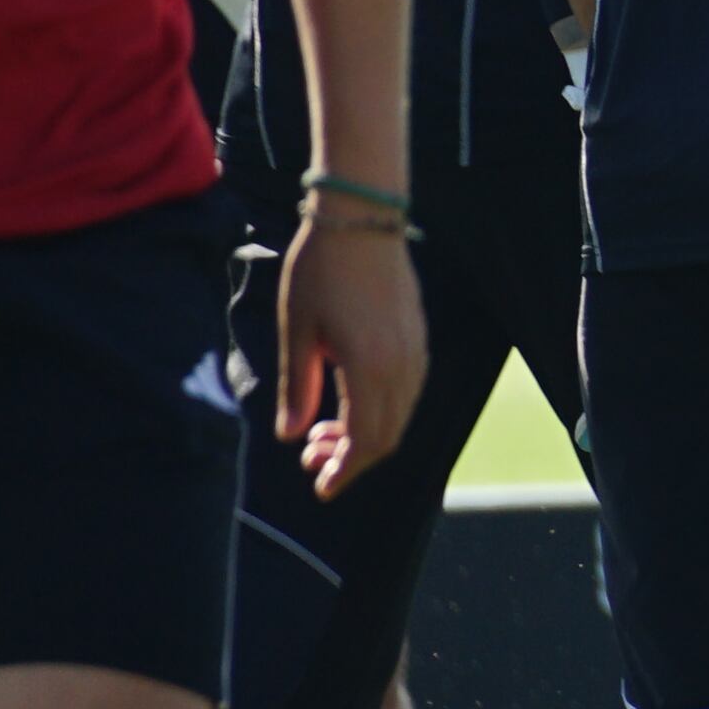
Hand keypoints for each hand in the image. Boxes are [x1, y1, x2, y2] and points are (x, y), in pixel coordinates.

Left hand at [277, 215, 425, 498]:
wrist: (363, 220)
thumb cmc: (319, 272)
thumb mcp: (297, 331)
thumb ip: (297, 388)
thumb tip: (291, 436)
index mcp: (370, 367)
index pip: (366, 440)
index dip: (345, 471)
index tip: (321, 488)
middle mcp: (402, 365)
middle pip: (388, 435)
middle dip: (352, 458)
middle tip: (313, 459)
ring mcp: (416, 350)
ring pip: (400, 414)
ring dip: (367, 434)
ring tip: (324, 432)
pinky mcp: (417, 337)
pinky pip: (408, 391)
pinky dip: (382, 410)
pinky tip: (350, 401)